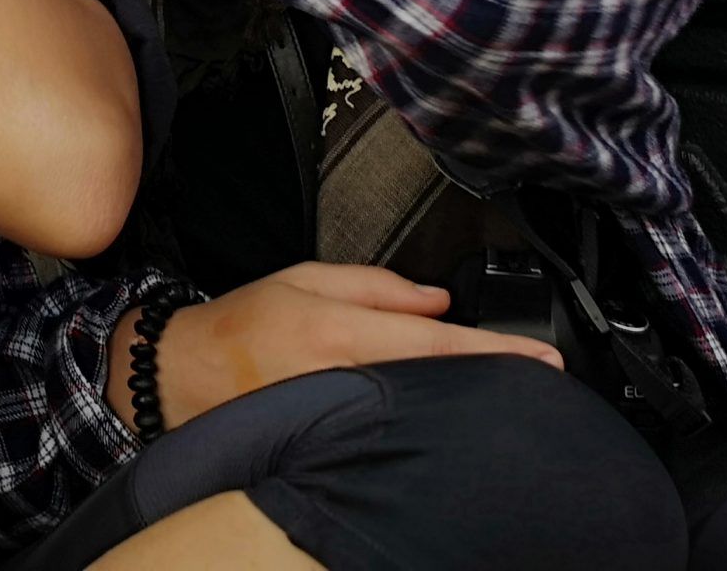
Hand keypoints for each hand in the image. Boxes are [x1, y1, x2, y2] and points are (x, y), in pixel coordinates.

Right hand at [115, 262, 562, 428]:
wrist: (183, 377)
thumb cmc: (239, 327)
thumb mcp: (304, 280)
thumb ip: (375, 285)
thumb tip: (436, 301)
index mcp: (338, 331)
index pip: (434, 343)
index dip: (493, 353)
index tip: (544, 362)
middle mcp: (344, 380)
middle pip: (435, 384)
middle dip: (487, 382)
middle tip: (539, 380)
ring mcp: (338, 420)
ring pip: (417, 412)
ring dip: (458, 403)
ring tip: (496, 397)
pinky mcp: (330, 446)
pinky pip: (388, 433)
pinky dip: (420, 423)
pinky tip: (440, 420)